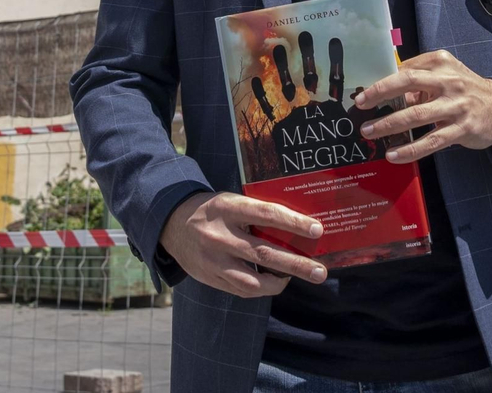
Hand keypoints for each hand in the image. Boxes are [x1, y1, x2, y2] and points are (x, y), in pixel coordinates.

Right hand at [158, 191, 327, 297]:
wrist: (171, 223)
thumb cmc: (211, 210)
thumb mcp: (231, 201)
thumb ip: (256, 213)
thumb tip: (295, 226)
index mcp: (228, 209)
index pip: (267, 214)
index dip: (294, 223)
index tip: (317, 229)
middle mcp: (221, 236)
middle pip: (265, 254)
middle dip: (297, 265)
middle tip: (321, 271)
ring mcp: (214, 261)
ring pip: (254, 281)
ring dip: (281, 282)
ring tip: (301, 278)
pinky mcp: (211, 278)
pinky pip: (243, 289)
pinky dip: (263, 288)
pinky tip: (276, 282)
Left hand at [354, 49, 491, 163]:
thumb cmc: (466, 89)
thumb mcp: (446, 74)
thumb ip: (419, 78)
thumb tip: (383, 90)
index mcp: (441, 63)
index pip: (405, 69)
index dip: (381, 81)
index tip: (363, 93)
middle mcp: (449, 81)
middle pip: (407, 83)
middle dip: (379, 94)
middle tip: (359, 105)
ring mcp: (457, 105)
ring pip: (416, 115)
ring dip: (388, 124)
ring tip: (370, 131)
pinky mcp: (462, 129)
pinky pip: (431, 141)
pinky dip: (410, 149)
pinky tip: (393, 155)